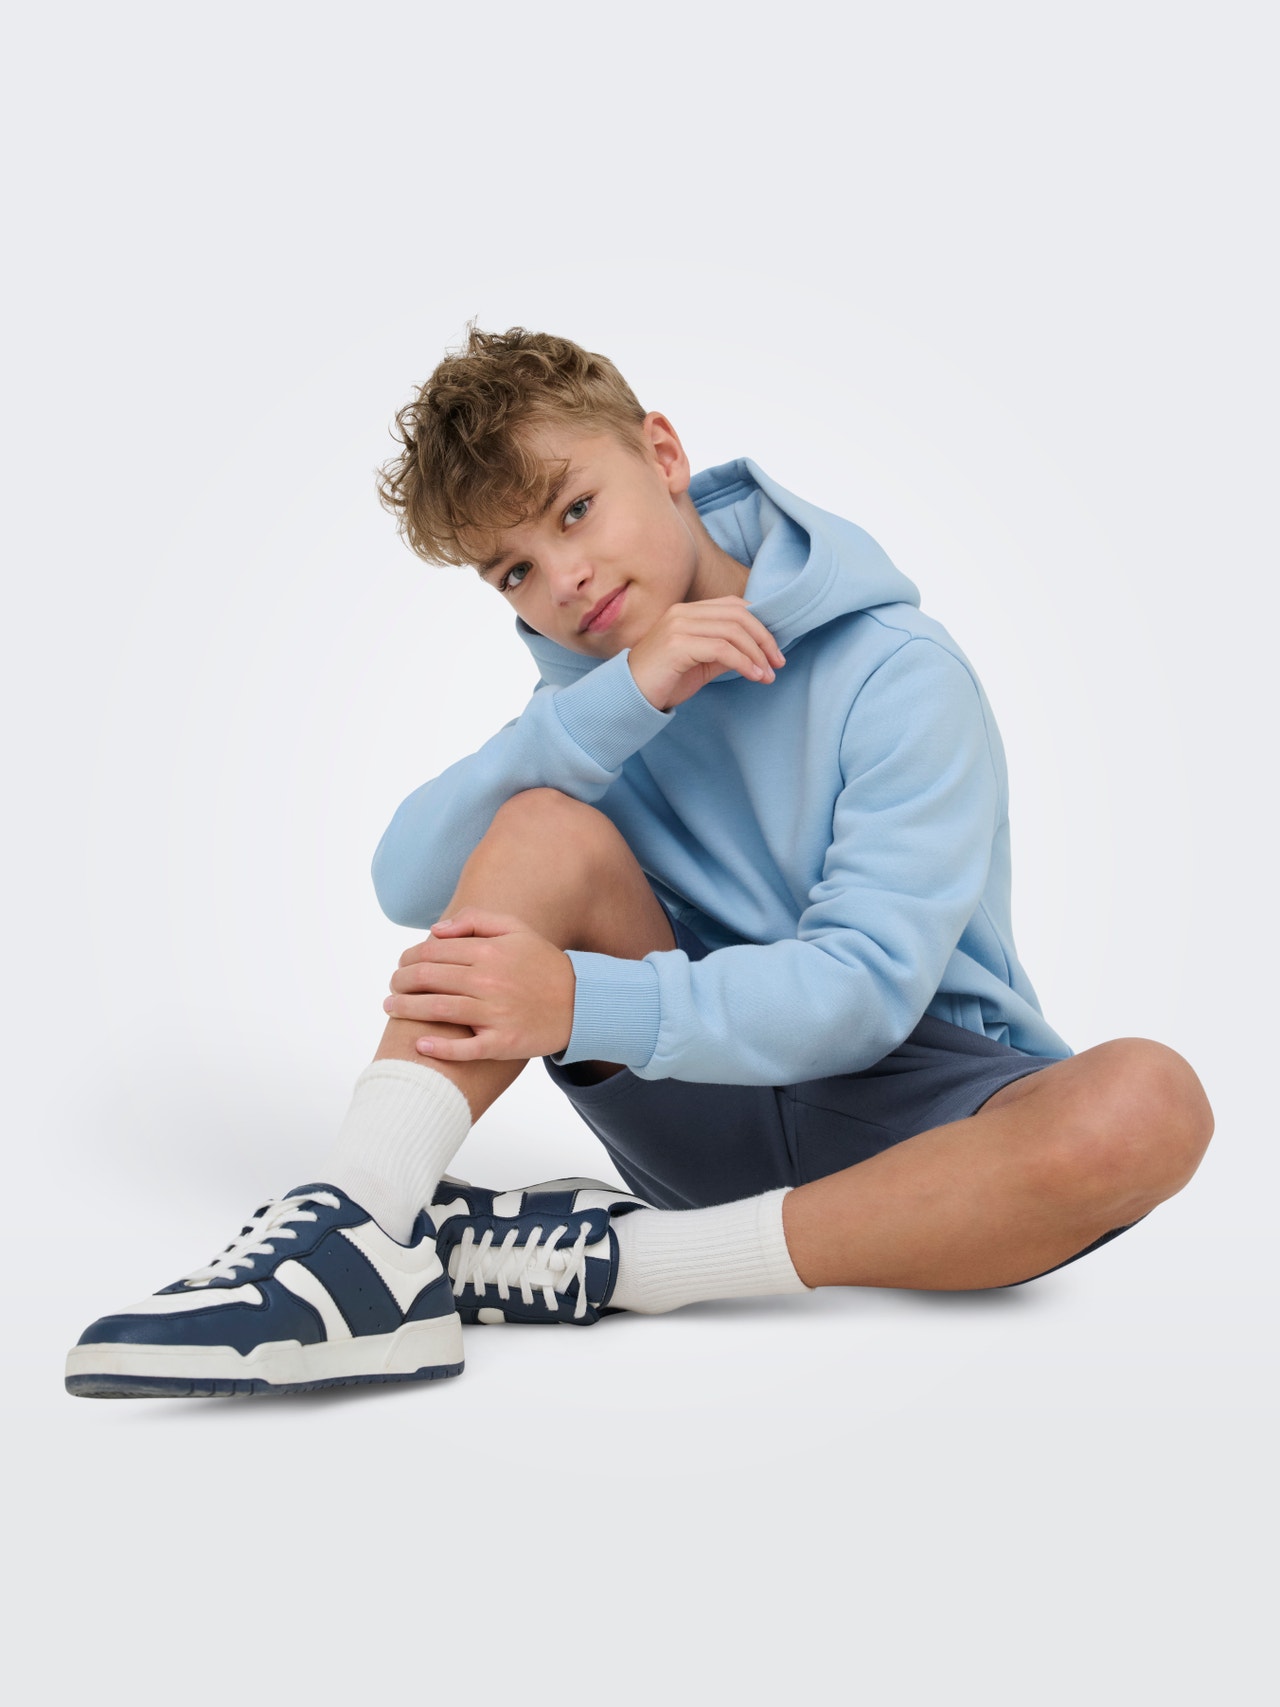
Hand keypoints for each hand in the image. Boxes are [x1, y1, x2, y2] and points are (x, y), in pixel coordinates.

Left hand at [382, 908, 574, 1062]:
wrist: (581, 1003)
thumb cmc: (543, 964)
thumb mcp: (516, 930)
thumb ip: (475, 920)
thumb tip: (435, 930)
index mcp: (489, 952)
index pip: (432, 952)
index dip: (408, 958)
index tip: (401, 964)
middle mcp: (489, 981)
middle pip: (428, 979)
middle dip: (400, 982)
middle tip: (392, 987)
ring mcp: (495, 1014)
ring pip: (438, 1010)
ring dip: (406, 1009)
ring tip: (391, 1009)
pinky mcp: (503, 1043)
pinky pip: (464, 1049)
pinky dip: (439, 1048)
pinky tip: (420, 1045)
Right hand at [626, 594, 785, 711]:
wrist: (629, 697)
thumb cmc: (663, 682)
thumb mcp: (701, 664)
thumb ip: (726, 652)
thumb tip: (758, 652)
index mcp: (688, 611)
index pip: (734, 606)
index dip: (760, 625)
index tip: (774, 651)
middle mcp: (683, 612)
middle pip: (738, 615)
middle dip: (764, 639)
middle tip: (778, 663)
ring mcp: (678, 626)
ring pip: (733, 631)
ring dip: (757, 654)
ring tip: (767, 675)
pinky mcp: (677, 645)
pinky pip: (722, 649)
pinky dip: (743, 662)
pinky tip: (753, 675)